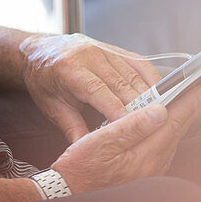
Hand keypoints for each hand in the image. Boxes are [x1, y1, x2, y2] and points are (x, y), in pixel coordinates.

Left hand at [20, 33, 161, 141]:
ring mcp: (103, 49)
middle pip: (119, 82)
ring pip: (131, 73)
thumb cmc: (43, 80)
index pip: (96, 90)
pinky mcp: (114, 48)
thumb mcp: (51, 106)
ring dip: (148, 95)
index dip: (115, 109)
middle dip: (138, 106)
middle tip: (153, 127)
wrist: (39, 51)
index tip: (131, 128)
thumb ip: (71, 128)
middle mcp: (88, 55)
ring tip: (161, 115)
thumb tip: (86, 153)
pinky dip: (151, 78)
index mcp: (68, 68)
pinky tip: (160, 94)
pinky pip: (137, 62)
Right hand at [53, 87, 200, 193]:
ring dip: (179, 122)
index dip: (185, 104)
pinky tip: (165, 128)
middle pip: (175, 134)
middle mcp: (151, 169)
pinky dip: (168, 134)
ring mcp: (147, 174)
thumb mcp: (102, 140)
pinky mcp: (141, 176)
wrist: (68, 193)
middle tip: (199, 94)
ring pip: (170, 142)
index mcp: (143, 157)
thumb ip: (132, 125)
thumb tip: (159, 111)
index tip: (198, 89)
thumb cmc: (80, 166)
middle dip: (188, 112)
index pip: (171, 124)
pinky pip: (162, 151)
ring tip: (186, 107)